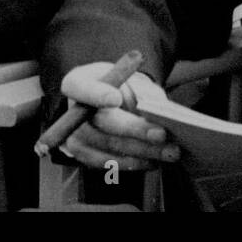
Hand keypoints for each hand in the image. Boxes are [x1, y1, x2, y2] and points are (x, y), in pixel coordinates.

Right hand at [58, 62, 179, 171]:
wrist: (104, 101)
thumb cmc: (119, 86)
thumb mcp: (130, 79)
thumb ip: (142, 90)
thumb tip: (160, 110)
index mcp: (79, 82)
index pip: (81, 87)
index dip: (97, 94)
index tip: (115, 99)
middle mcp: (73, 110)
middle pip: (103, 122)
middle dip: (135, 130)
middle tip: (162, 134)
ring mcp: (75, 135)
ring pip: (110, 146)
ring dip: (142, 151)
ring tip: (169, 151)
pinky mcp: (83, 155)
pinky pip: (108, 163)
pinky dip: (133, 163)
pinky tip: (154, 160)